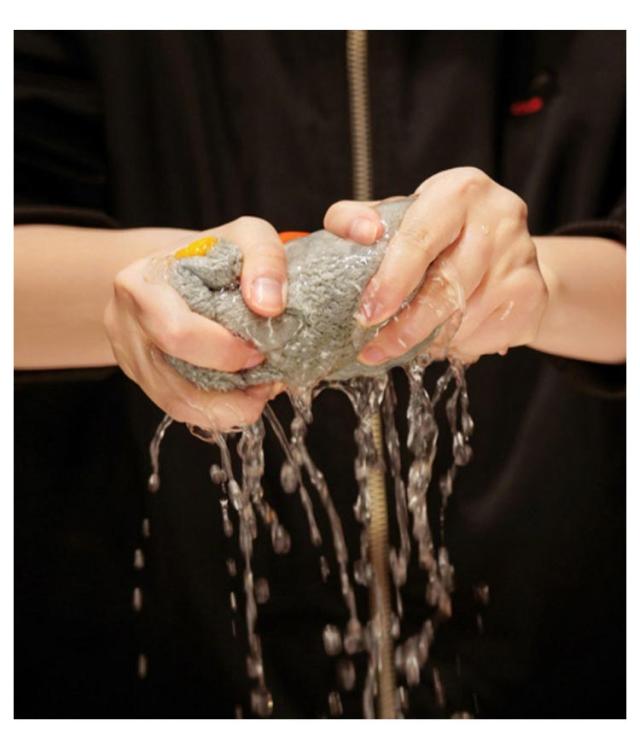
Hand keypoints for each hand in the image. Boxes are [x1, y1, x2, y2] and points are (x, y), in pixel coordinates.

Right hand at [104, 216, 287, 430]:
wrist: (181, 267)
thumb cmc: (213, 252)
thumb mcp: (245, 235)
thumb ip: (265, 258)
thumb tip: (269, 305)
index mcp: (141, 285)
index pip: (177, 332)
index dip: (225, 351)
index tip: (261, 348)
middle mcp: (126, 325)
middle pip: (174, 380)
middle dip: (229, 386)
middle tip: (264, 373)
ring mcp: (130, 357)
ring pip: (177, 405)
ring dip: (227, 407)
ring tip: (258, 389)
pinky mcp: (143, 379)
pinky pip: (179, 409)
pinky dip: (215, 410)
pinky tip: (240, 394)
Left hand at [324, 167, 547, 362]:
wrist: (506, 248)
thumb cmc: (439, 232)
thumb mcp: (400, 216)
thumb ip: (359, 219)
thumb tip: (359, 232)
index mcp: (459, 191)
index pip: (420, 239)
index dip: (391, 281)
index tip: (367, 315)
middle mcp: (499, 218)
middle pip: (445, 287)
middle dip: (404, 328)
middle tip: (374, 350)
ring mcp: (521, 257)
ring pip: (463, 318)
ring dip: (429, 340)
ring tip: (407, 342)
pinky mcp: (533, 293)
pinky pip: (484, 334)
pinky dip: (456, 344)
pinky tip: (446, 336)